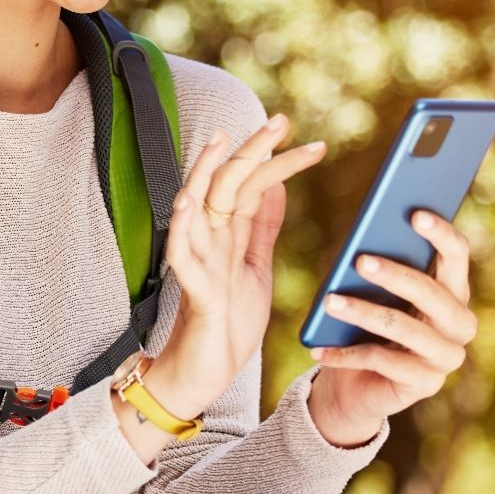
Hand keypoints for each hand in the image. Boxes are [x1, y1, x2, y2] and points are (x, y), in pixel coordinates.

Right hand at [154, 114, 326, 410]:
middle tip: (280, 120)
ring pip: (195, 207)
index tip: (313, 144)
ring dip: (207, 173)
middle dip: (251, 151)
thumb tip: (277, 185)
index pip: (252, 185)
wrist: (205, 373)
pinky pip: (181, 255)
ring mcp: (198, 262)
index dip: (277, 161)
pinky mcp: (193, 291)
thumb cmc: (226, 321)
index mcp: (230, 234)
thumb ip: (261, 227)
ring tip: (221, 142)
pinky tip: (186, 202)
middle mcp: (211, 240)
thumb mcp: (255, 267)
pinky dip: (182, 227)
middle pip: (227, 184)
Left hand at [306, 210, 478, 444]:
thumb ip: (380, 263)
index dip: (440, 234)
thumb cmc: (367, 325)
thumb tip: (365, 238)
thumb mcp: (375, 292)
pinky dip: (348, 355)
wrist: (357, 386)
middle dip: (395, 275)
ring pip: (404, 328)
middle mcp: (460, 324)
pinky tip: (320, 351)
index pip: (457, 255)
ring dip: (363, 313)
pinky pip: (384, 362)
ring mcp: (446, 358)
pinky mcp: (426, 385)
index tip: (415, 214)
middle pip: (432, 293)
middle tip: (360, 260)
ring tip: (330, 302)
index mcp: (454, 290)